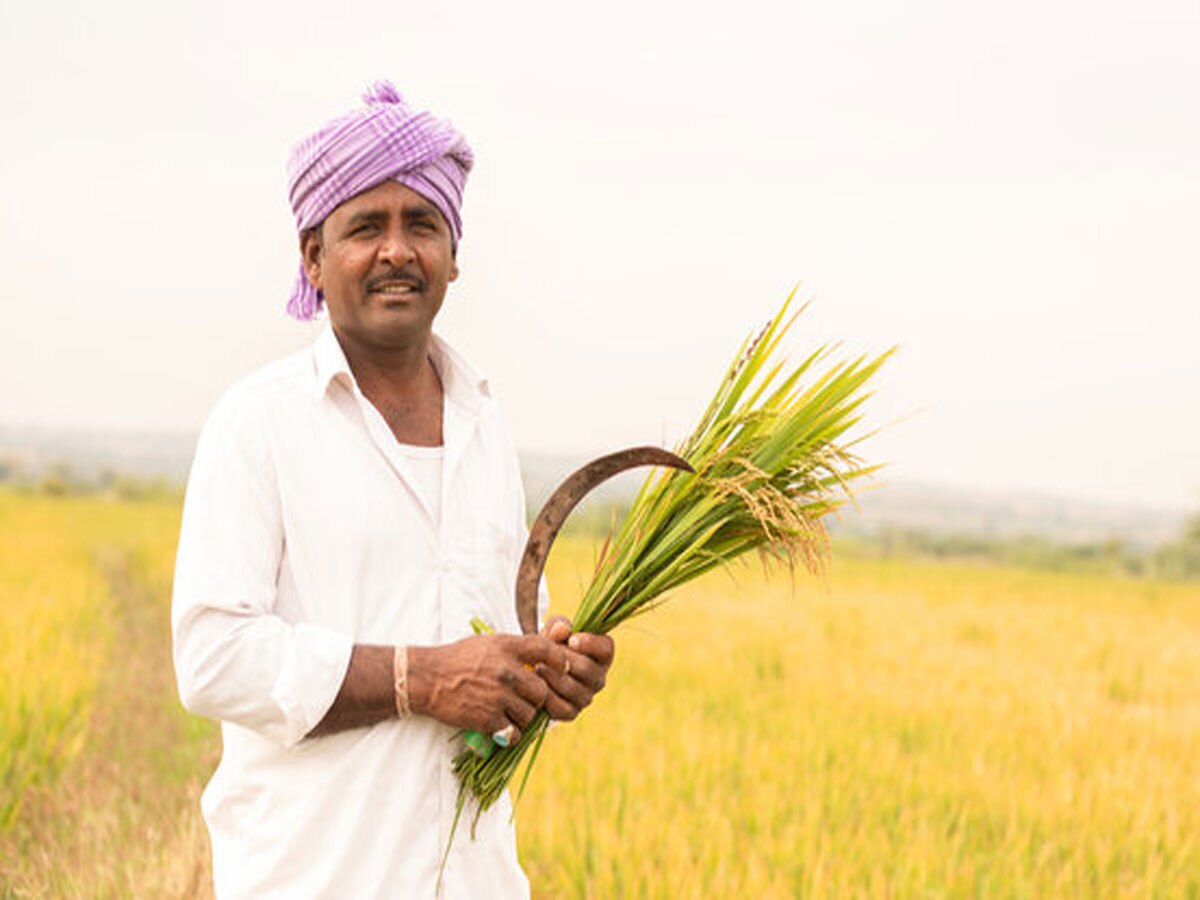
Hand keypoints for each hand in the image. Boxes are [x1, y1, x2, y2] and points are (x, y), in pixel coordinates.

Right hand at [407, 634, 567, 742]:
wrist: (428, 679)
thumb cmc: (459, 659)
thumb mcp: (488, 643)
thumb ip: (515, 650)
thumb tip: (544, 657)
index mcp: (507, 647)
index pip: (546, 649)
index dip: (559, 660)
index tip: (561, 669)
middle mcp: (506, 670)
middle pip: (542, 691)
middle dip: (536, 698)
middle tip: (526, 699)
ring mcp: (498, 695)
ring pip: (530, 714)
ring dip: (523, 717)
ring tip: (510, 712)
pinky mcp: (488, 718)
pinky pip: (513, 732)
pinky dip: (510, 733)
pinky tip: (502, 727)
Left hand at [536, 615, 614, 721]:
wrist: (535, 669)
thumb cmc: (552, 644)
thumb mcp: (554, 630)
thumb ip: (559, 625)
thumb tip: (562, 630)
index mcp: (601, 654)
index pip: (605, 649)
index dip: (590, 644)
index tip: (572, 640)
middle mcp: (598, 677)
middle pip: (586, 668)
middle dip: (563, 659)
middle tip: (545, 654)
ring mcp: (586, 697)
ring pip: (572, 688)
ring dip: (551, 676)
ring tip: (536, 667)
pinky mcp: (571, 713)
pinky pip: (561, 707)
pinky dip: (546, 697)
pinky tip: (536, 686)